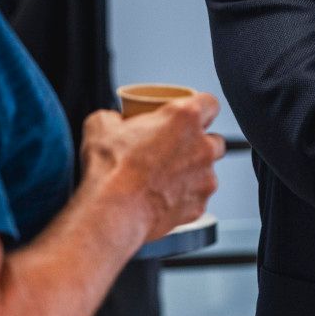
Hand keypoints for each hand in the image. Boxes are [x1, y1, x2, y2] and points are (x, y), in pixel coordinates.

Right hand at [81, 93, 225, 242]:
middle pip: (213, 140)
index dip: (201, 108)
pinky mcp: (199, 205)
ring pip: (207, 171)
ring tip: (164, 178)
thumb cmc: (111, 169)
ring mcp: (204, 178)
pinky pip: (196, 197)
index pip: (210, 103)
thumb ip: (114, 116)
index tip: (191, 115)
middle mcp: (202, 147)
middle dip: (198, 144)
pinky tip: (162, 198)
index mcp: (185, 118)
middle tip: (173, 149)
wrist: (113, 212)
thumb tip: (113, 119)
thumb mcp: (100, 126)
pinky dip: (184, 197)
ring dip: (191, 172)